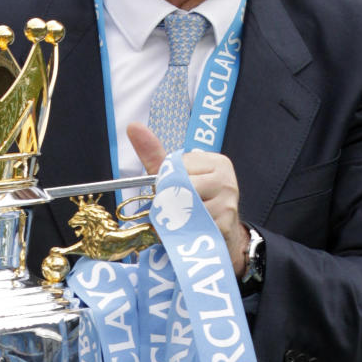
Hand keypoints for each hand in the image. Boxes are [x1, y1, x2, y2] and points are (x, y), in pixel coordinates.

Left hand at [127, 124, 249, 274]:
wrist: (224, 235)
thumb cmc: (197, 201)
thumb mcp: (177, 177)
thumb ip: (155, 154)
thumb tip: (133, 126)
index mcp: (217, 162)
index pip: (178, 167)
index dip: (167, 181)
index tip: (174, 189)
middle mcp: (226, 179)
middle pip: (180, 187)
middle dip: (170, 200)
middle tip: (175, 207)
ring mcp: (228, 203)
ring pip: (184, 208)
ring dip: (176, 217)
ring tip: (183, 219)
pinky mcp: (225, 225)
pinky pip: (192, 226)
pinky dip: (184, 231)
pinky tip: (190, 230)